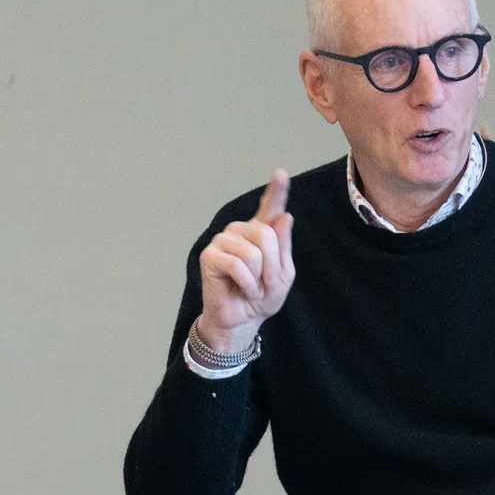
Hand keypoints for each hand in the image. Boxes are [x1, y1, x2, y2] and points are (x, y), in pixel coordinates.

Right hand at [193, 168, 295, 355]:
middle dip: (271, 267)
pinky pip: (237, 264)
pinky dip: (245, 283)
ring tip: (251, 287)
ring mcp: (223, 240)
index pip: (270, 208)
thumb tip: (284, 217)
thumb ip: (283, 247)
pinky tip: (241, 289)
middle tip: (263, 284)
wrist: (241, 321)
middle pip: (267, 234)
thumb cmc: (260, 298)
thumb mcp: (283, 275)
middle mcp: (240, 231)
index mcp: (260, 233)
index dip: (276, 191)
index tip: (280, 173)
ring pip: (254, 252)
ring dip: (258, 278)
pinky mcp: (210, 255)